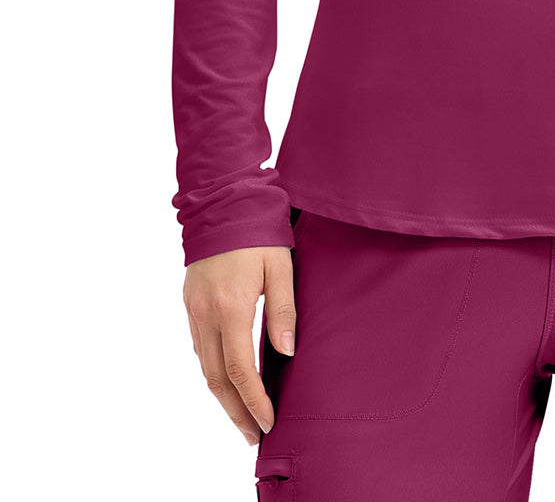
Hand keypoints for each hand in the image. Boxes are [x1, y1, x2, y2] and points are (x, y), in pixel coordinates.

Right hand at [182, 245, 297, 444]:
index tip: (268, 422)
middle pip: (216, 379)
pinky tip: (226, 379)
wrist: (222, 200)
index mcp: (230, 307)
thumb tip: (286, 352)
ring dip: (222, 395)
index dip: (253, 401)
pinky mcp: (189, 302)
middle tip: (253, 434)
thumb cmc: (257, 230)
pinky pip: (199, 347)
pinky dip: (212, 370)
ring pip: (204, 366)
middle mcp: (206, 314)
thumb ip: (284, 310)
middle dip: (235, 411)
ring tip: (242, 416)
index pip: (239, 370)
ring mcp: (193, 309)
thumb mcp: (280, 266)